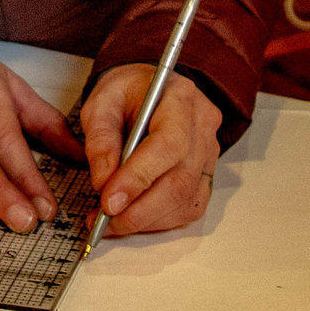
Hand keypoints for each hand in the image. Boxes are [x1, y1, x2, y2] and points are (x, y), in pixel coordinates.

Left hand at [80, 63, 223, 236]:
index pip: (168, 145)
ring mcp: (209, 153)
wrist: (150, 89)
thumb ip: (100, 140)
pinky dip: (159, 221)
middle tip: (103, 220)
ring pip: (186, 200)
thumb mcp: (101, 102)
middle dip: (139, 210)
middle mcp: (202, 127)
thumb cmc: (128, 92)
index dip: (138, 179)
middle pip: (180, 180)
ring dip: (146, 220)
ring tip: (111, 222)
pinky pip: (188, 208)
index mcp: (179, 98)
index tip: (108, 202)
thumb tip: (103, 183)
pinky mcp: (206, 175)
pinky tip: (133, 217)